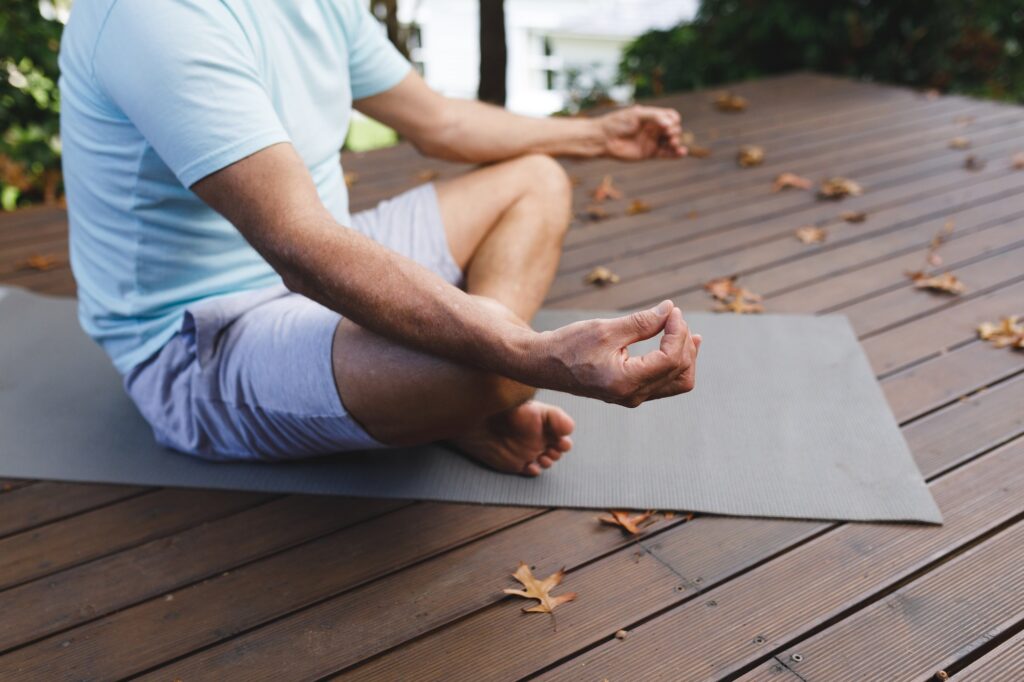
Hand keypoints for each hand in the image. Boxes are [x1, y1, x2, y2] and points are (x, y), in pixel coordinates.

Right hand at [540, 300, 700, 406]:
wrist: (543, 364)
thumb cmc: (568, 345)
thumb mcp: (605, 329)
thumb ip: (642, 322)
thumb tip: (670, 311)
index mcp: (625, 382)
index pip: (670, 359)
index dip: (678, 332)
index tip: (671, 310)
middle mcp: (632, 396)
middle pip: (679, 371)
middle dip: (683, 340)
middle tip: (673, 315)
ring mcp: (632, 397)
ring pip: (678, 381)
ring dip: (685, 355)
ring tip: (684, 330)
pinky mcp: (630, 392)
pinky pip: (665, 382)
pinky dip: (675, 363)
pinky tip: (678, 343)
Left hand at [598, 105, 686, 160]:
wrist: (604, 139)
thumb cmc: (618, 123)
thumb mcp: (636, 115)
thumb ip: (654, 117)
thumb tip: (670, 123)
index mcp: (652, 117)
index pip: (671, 116)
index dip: (674, 119)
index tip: (668, 123)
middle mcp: (654, 128)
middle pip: (674, 129)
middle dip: (675, 131)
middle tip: (668, 134)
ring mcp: (652, 141)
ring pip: (671, 142)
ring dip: (676, 142)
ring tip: (673, 143)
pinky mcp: (649, 153)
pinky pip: (666, 154)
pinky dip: (675, 154)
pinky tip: (682, 153)